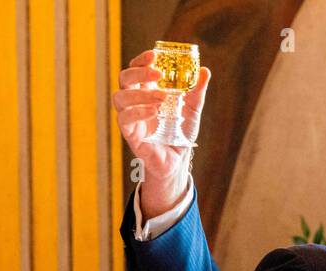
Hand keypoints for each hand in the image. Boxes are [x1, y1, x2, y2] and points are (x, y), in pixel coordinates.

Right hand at [112, 51, 212, 218]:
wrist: (178, 160)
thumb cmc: (180, 133)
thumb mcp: (192, 109)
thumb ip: (197, 91)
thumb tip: (205, 71)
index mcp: (146, 90)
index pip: (136, 68)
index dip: (141, 59)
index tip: (154, 54)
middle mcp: (134, 101)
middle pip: (124, 78)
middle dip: (138, 71)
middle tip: (158, 72)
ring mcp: (130, 117)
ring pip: (120, 98)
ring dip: (140, 94)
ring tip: (162, 98)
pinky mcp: (130, 134)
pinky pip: (124, 119)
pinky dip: (138, 112)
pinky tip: (154, 112)